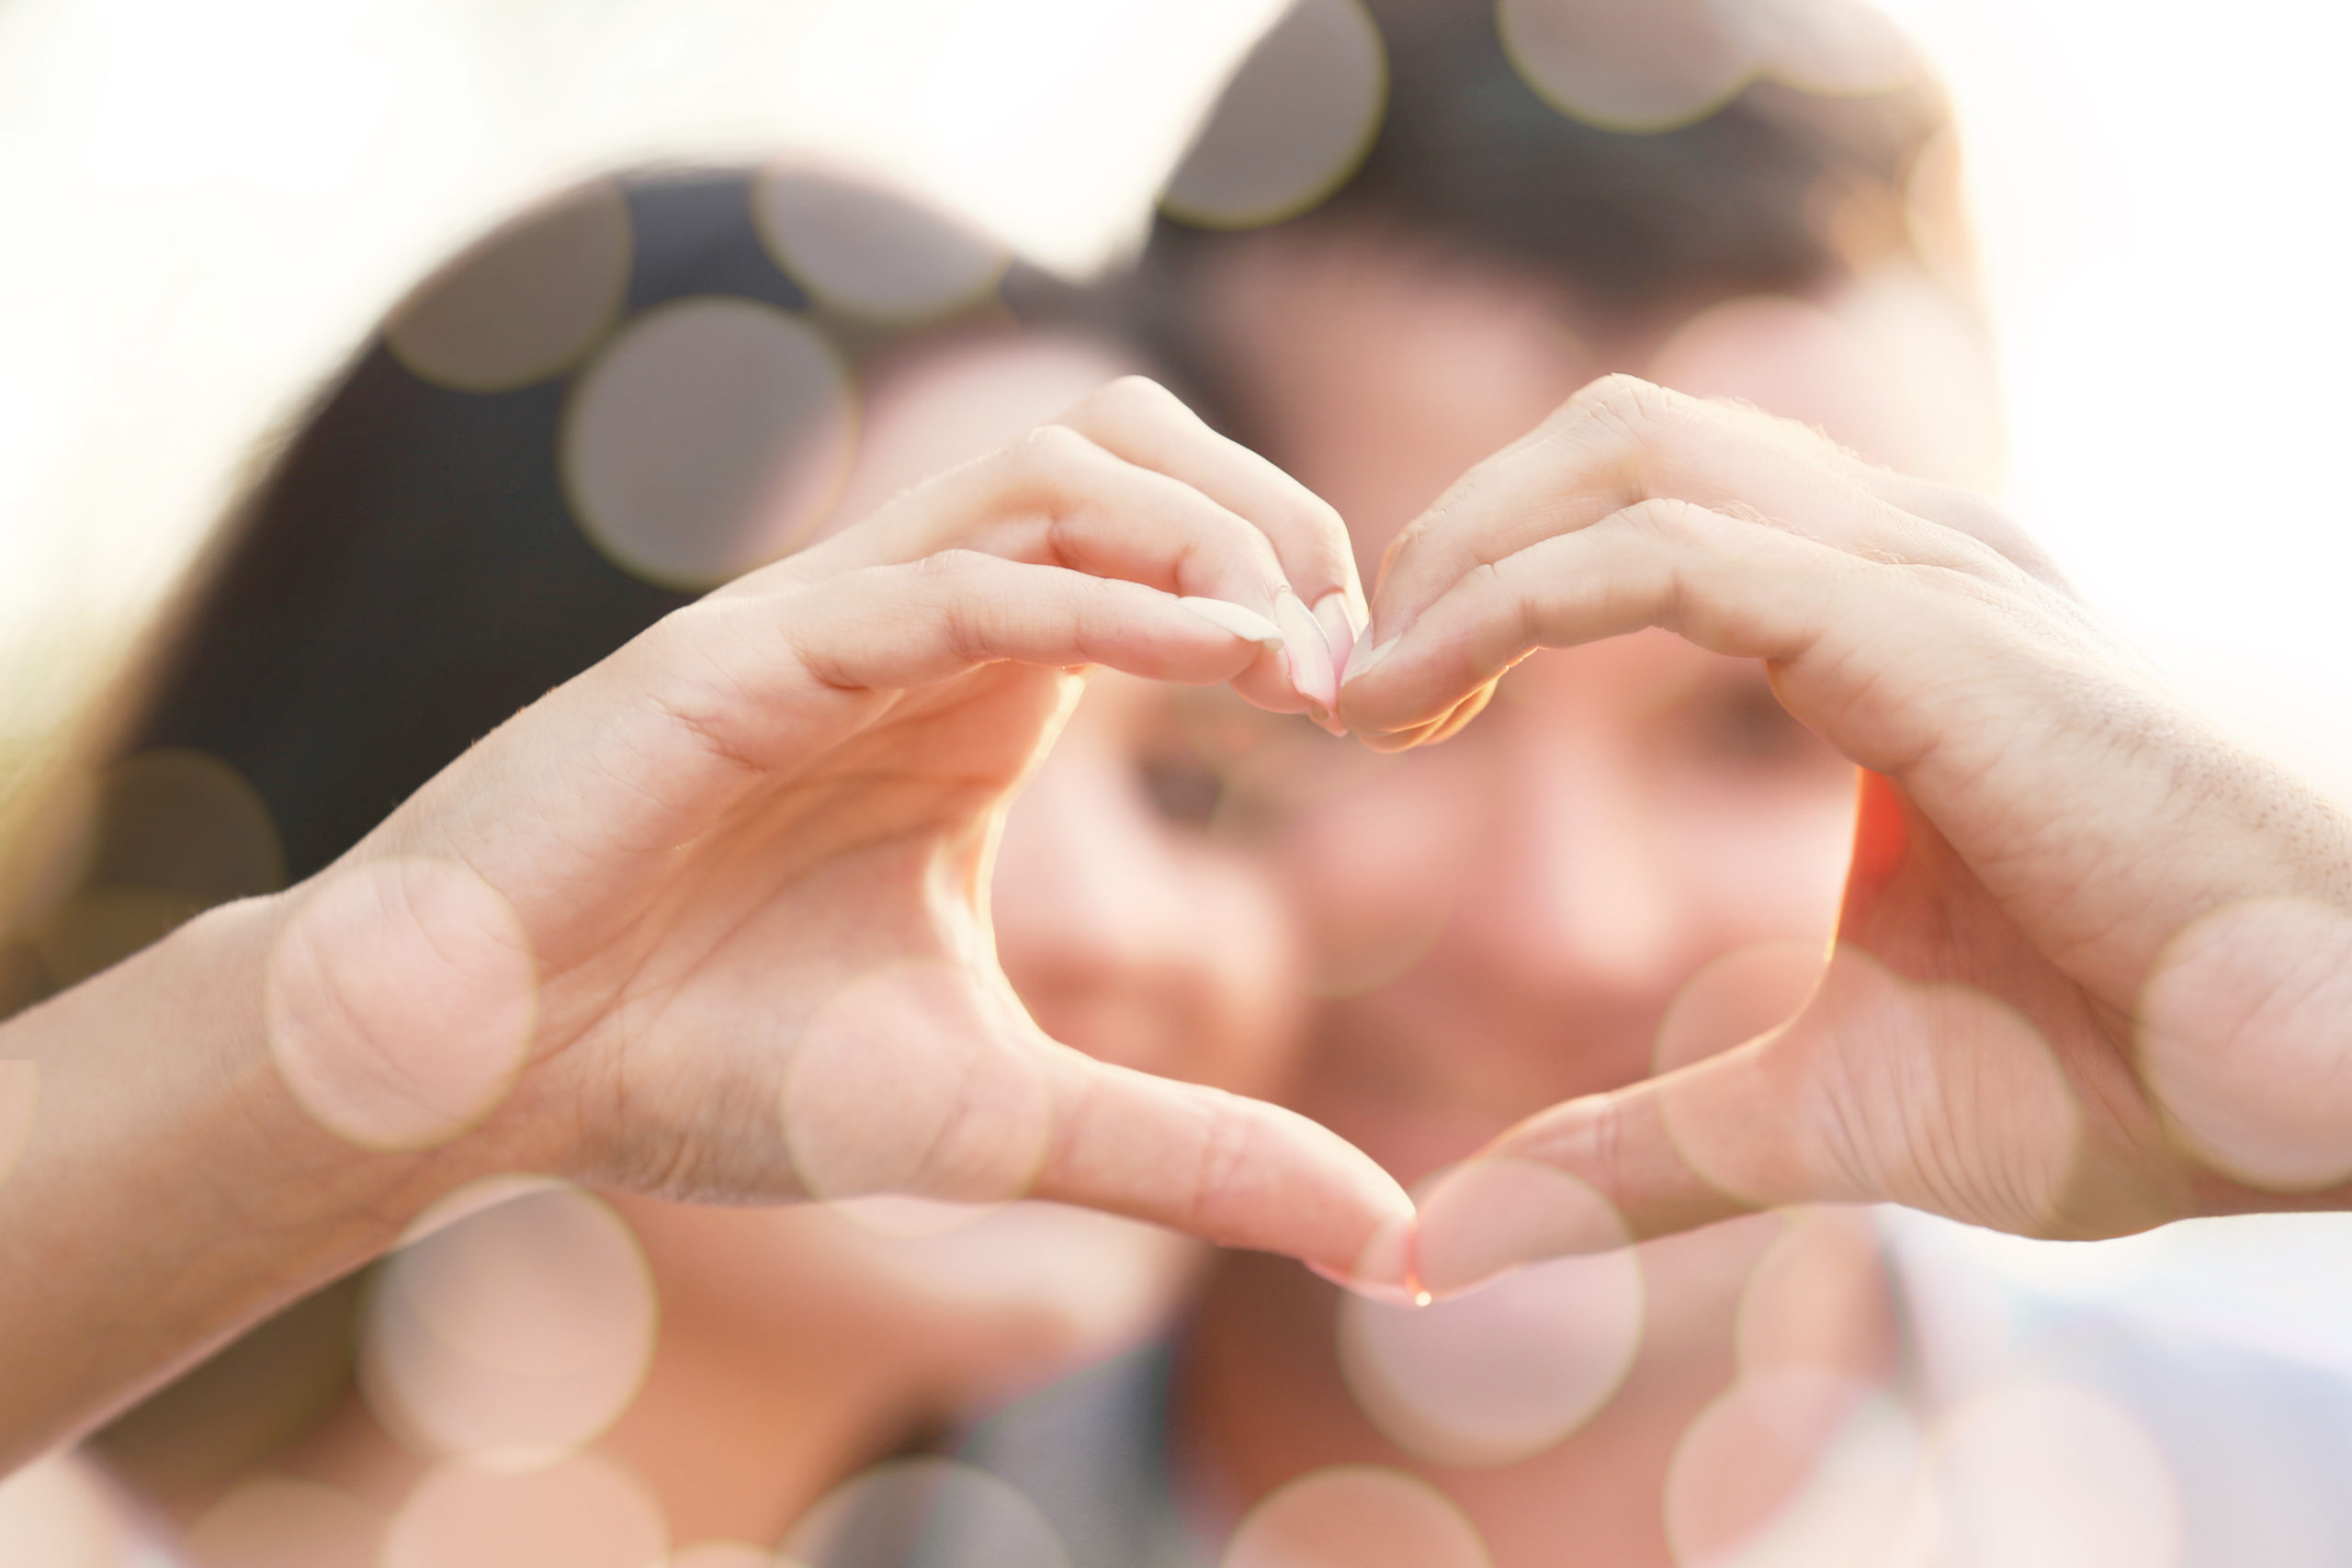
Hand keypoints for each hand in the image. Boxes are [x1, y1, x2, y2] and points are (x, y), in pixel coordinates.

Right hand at [271, 376, 1401, 1271]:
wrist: (473, 1074)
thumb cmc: (706, 1071)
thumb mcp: (1000, 1116)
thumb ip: (1190, 1150)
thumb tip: (1388, 1235)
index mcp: (974, 698)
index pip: (1167, 551)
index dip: (1295, 594)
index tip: (1386, 708)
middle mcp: (912, 628)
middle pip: (1131, 452)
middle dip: (1278, 519)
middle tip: (1365, 658)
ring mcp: (828, 620)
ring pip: (1054, 471)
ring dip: (1210, 532)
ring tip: (1308, 658)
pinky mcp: (748, 653)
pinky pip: (955, 579)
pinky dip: (1106, 600)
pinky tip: (1230, 657)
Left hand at [1336, 375, 2351, 1292]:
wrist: (2332, 1067)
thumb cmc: (2131, 1068)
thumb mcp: (1818, 1107)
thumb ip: (1633, 1149)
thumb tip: (1451, 1238)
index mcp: (1884, 625)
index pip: (1632, 512)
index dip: (1477, 585)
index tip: (1368, 713)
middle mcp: (1901, 554)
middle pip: (1605, 440)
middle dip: (1444, 540)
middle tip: (1337, 687)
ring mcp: (1921, 566)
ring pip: (1618, 458)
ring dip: (1453, 556)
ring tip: (1355, 696)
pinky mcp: (1922, 626)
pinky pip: (1660, 556)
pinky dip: (1507, 605)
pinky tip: (1412, 703)